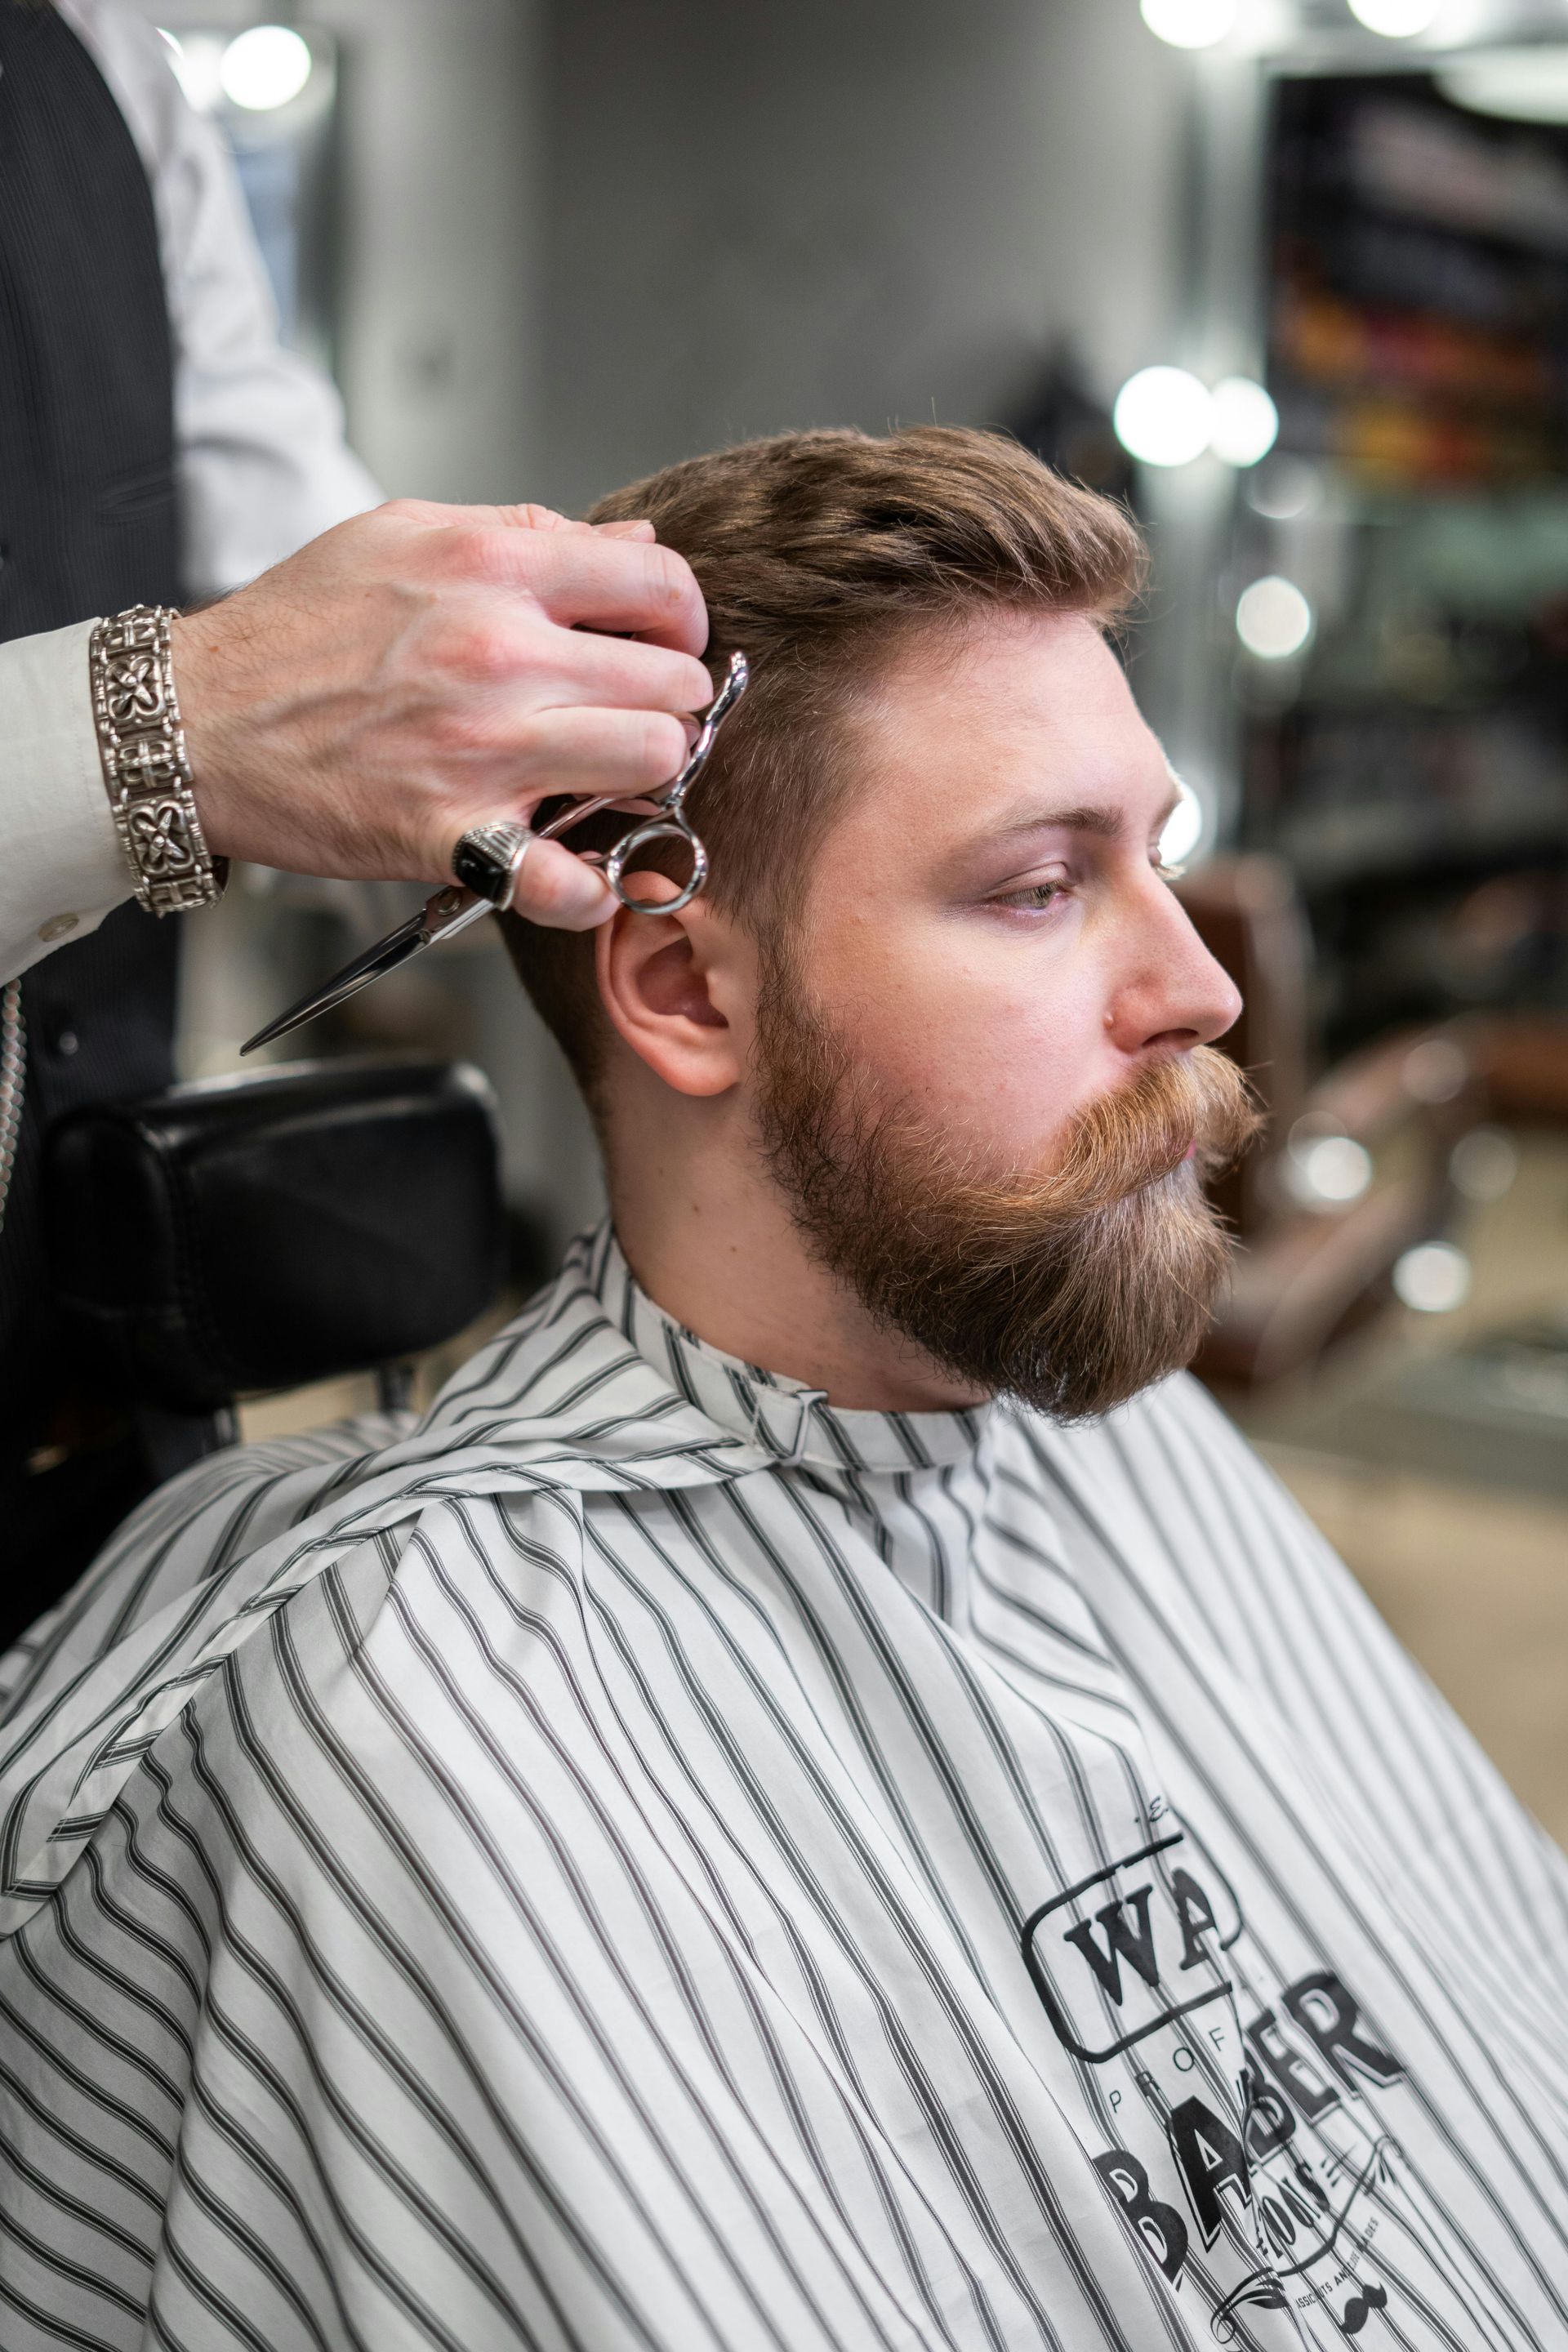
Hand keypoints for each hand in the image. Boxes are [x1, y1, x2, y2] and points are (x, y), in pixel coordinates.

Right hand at [171, 499, 711, 929]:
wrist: (198, 718)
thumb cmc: (295, 629)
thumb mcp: (403, 534)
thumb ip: (528, 533)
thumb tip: (633, 542)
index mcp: (492, 567)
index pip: (660, 584)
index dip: (680, 619)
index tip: (664, 643)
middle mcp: (499, 653)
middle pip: (673, 682)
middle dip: (668, 702)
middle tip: (634, 717)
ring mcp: (482, 749)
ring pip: (652, 763)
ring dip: (644, 779)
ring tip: (606, 778)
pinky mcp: (453, 834)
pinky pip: (567, 881)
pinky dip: (589, 889)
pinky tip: (582, 875)